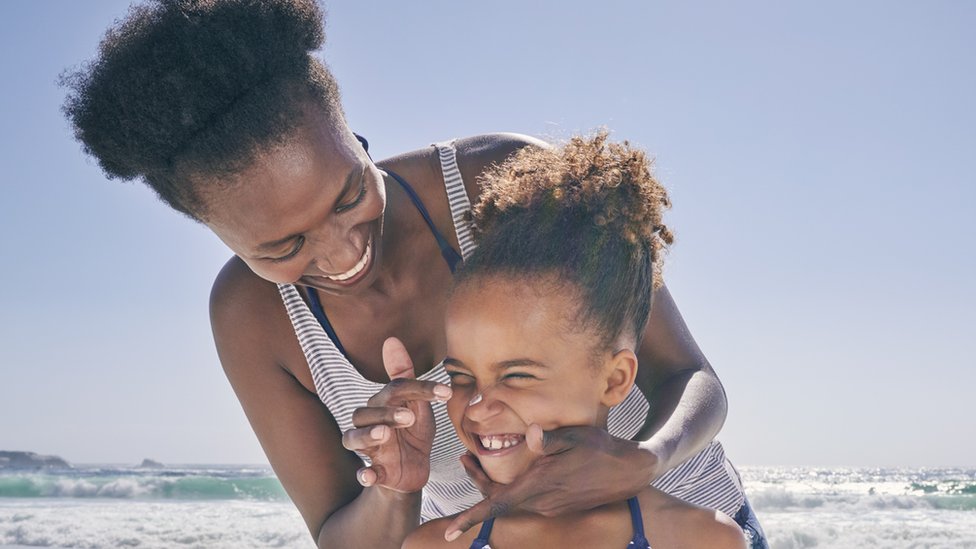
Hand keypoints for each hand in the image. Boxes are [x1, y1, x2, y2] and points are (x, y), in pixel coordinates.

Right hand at [341, 337, 450, 492]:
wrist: (414, 469)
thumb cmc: (412, 431)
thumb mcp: (415, 404)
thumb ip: (404, 375)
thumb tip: (390, 340)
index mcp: (382, 404)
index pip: (396, 390)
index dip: (420, 388)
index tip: (446, 392)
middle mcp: (370, 423)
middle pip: (366, 413)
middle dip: (387, 413)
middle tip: (409, 417)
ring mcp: (371, 449)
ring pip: (354, 438)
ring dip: (368, 435)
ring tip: (384, 434)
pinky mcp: (376, 472)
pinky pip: (364, 474)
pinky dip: (365, 475)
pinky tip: (369, 475)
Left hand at [444, 424, 659, 540]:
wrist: (632, 470)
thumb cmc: (602, 449)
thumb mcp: (576, 437)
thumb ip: (549, 439)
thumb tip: (530, 433)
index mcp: (540, 485)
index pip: (497, 505)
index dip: (471, 519)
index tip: (450, 532)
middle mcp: (543, 501)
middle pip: (499, 499)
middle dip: (477, 483)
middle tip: (464, 459)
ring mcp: (551, 506)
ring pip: (513, 499)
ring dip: (494, 485)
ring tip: (479, 460)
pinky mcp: (559, 505)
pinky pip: (528, 499)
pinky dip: (514, 487)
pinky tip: (517, 469)